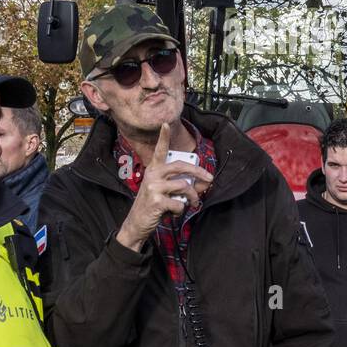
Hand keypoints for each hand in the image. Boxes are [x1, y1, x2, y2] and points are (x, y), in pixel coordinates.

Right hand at [115, 124, 213, 250]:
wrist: (136, 223)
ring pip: (184, 185)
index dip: (163, 136)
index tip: (165, 123)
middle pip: (180, 166)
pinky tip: (174, 212)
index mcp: (153, 170)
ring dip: (193, 197)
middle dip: (199, 171)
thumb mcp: (163, 192)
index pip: (159, 150)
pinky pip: (179, 203)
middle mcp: (152, 175)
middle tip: (209, 179)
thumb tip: (202, 184)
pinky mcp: (156, 201)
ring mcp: (153, 187)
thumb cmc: (152, 206)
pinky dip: (181, 210)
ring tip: (193, 203)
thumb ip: (180, 185)